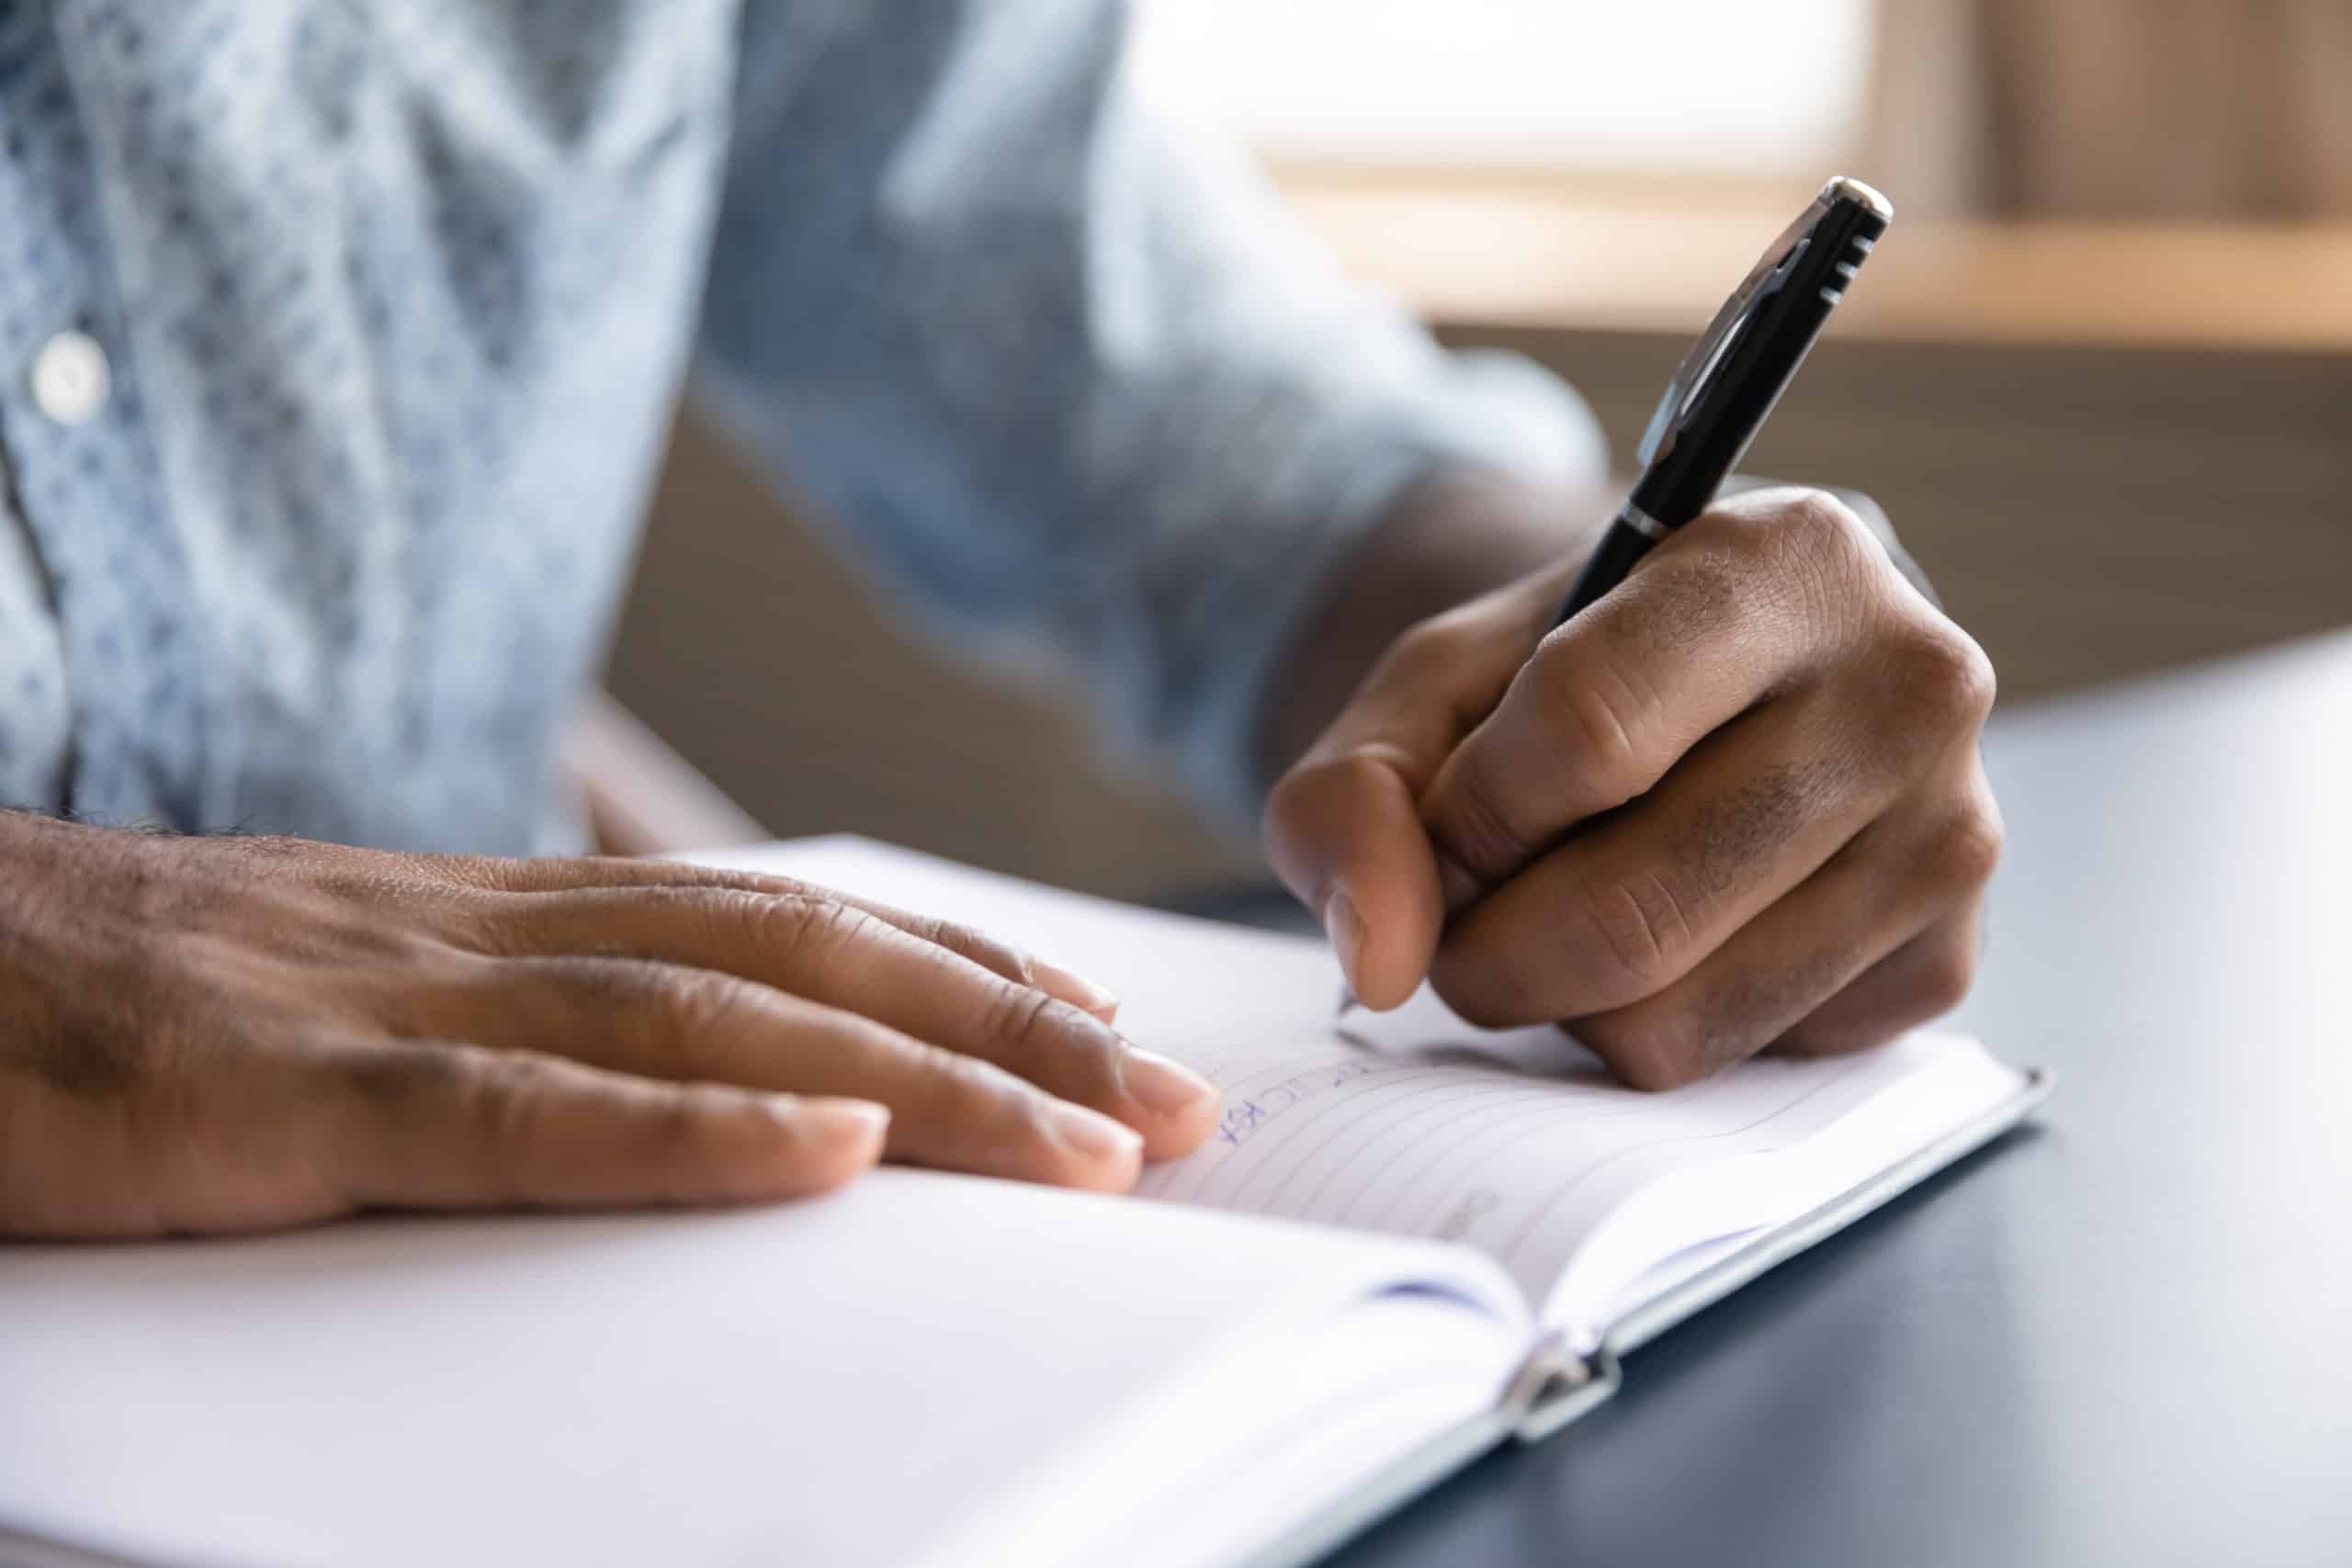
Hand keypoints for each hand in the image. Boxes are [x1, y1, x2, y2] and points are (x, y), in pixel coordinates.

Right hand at [0, 816, 1217, 1237]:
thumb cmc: (103, 1001)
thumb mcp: (334, 1002)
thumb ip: (495, 1029)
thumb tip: (661, 1082)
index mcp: (491, 916)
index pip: (780, 923)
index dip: (958, 970)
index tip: (1099, 1024)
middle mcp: (475, 931)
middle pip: (799, 962)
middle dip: (1007, 1031)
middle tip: (1174, 1105)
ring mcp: (383, 1000)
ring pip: (708, 1023)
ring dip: (921, 1080)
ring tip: (1088, 1139)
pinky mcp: (276, 1096)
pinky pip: (517, 1110)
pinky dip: (691, 1129)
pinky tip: (831, 1147)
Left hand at [1264, 486, 1999, 1088]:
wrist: (1718, 689)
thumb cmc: (1566, 675)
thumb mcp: (1431, 686)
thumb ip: (1354, 795)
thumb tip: (1384, 965)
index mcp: (1789, 557)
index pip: (1585, 738)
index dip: (1471, 816)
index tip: (1454, 817)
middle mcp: (1910, 686)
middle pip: (1626, 914)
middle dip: (1489, 949)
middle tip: (1470, 910)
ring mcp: (1951, 836)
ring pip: (1674, 1021)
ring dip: (1563, 1002)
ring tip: (1568, 908)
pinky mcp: (1948, 963)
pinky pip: (1737, 1066)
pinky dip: (1656, 1028)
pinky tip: (1672, 935)